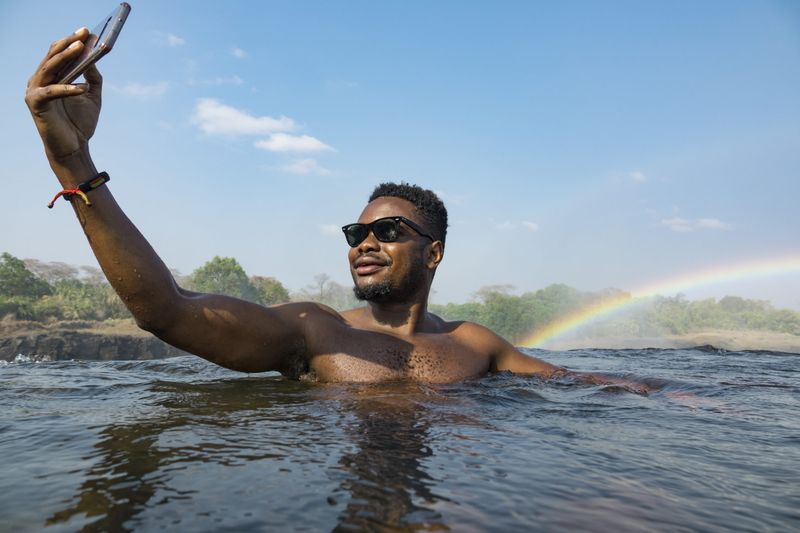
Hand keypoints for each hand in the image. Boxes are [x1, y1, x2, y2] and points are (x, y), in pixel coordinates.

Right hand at [25, 28, 102, 161]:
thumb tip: (94, 60)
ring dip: (65, 58)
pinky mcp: (36, 105)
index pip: (59, 53)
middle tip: (84, 33)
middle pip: (53, 57)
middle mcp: (40, 81)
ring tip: (80, 49)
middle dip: (69, 44)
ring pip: (49, 69)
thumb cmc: (80, 123)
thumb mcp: (92, 97)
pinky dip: (67, 89)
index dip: (72, 41)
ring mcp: (35, 91)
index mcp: (52, 77)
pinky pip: (51, 92)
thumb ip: (93, 79)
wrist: (74, 148)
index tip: (87, 31)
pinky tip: (82, 87)